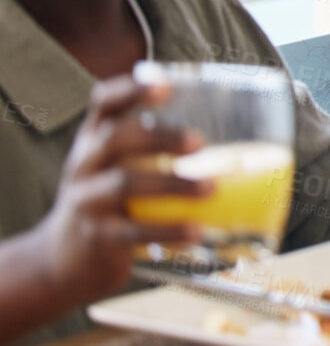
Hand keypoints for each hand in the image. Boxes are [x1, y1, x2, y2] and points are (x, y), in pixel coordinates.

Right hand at [29, 77, 207, 306]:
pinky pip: (131, 232)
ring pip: (123, 185)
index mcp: (96, 138)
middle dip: (158, 137)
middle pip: (115, 139)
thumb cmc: (111, 199)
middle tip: (199, 142)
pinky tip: (196, 231)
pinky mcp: (97, 237)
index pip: (105, 102)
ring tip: (211, 189)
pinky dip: (166, 230)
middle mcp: (85, 164)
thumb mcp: (119, 165)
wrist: (65, 258)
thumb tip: (248, 136)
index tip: (166, 86)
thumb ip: (160, 147)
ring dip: (171, 184)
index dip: (131, 89)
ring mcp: (87, 200)